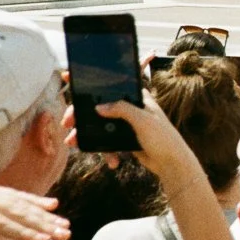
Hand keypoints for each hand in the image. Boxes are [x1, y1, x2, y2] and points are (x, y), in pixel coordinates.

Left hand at [0, 185, 68, 239]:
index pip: (0, 221)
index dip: (22, 231)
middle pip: (17, 212)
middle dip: (43, 224)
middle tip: (65, 235)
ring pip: (22, 204)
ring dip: (46, 216)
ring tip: (66, 228)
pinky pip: (19, 197)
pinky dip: (36, 201)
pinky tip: (54, 206)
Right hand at [64, 93, 199, 185]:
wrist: (173, 163)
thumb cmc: (163, 138)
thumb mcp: (143, 120)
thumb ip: (121, 109)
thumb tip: (98, 107)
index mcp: (137, 98)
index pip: (110, 84)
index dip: (90, 80)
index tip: (67, 76)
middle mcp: (130, 108)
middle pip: (98, 106)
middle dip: (80, 114)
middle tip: (66, 122)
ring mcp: (126, 124)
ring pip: (99, 125)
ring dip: (85, 134)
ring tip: (72, 142)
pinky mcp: (124, 139)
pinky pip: (107, 142)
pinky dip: (105, 152)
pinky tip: (112, 162)